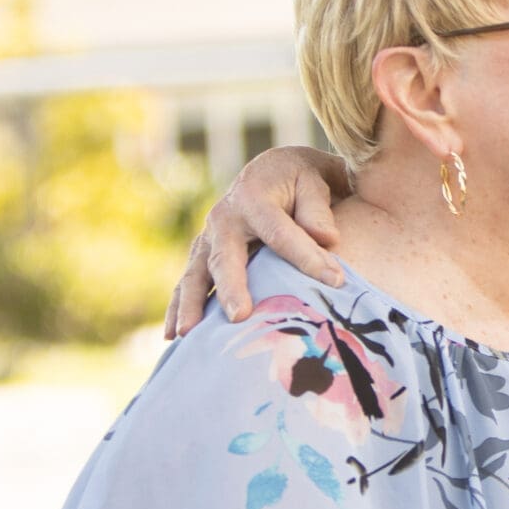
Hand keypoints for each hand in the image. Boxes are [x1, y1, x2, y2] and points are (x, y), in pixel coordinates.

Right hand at [164, 145, 349, 336]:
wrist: (273, 171)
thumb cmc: (299, 181)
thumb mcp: (314, 182)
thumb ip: (317, 211)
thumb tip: (327, 239)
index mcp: (254, 198)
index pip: (280, 233)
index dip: (307, 257)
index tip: (334, 281)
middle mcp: (223, 219)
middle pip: (226, 258)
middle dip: (232, 288)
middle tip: (239, 316)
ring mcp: (208, 239)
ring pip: (196, 275)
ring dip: (191, 305)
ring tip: (189, 334)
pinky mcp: (203, 255)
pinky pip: (187, 284)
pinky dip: (179, 308)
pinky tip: (174, 337)